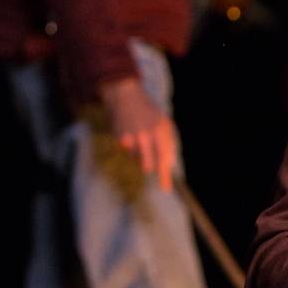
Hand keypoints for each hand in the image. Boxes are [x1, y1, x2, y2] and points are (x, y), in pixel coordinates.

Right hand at [99, 76, 176, 191]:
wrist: (126, 98)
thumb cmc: (150, 114)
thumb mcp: (164, 125)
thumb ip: (167, 144)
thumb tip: (168, 167)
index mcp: (161, 129)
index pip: (164, 157)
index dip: (165, 174)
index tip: (166, 188)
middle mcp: (146, 134)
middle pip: (148, 164)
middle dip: (150, 166)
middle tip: (150, 164)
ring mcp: (131, 136)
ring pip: (137, 159)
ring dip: (140, 154)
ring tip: (141, 138)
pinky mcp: (119, 138)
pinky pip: (128, 152)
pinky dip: (131, 148)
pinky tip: (131, 134)